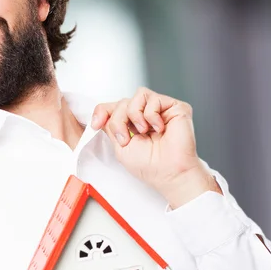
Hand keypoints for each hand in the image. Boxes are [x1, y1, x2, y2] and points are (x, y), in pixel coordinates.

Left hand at [91, 87, 219, 207]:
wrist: (169, 174)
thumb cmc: (149, 166)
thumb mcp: (120, 146)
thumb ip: (111, 127)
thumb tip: (101, 113)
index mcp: (132, 124)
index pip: (113, 107)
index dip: (102, 111)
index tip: (96, 124)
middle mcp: (145, 115)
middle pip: (123, 102)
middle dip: (118, 119)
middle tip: (125, 139)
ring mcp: (160, 110)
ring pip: (137, 95)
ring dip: (134, 114)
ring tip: (143, 131)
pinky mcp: (175, 107)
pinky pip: (153, 98)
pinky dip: (151, 114)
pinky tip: (158, 129)